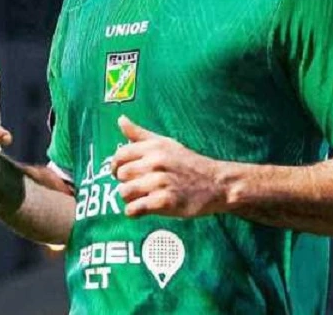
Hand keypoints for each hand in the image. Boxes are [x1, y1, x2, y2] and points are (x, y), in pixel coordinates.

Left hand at [111, 116, 225, 217]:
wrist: (216, 184)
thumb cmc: (188, 163)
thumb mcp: (166, 144)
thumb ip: (140, 134)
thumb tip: (120, 119)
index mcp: (154, 147)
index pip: (120, 155)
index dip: (116, 166)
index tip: (122, 173)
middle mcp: (156, 162)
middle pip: (121, 175)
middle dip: (126, 183)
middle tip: (139, 187)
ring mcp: (160, 182)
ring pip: (124, 192)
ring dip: (129, 199)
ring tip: (141, 198)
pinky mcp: (165, 202)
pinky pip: (134, 209)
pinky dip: (134, 212)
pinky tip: (143, 209)